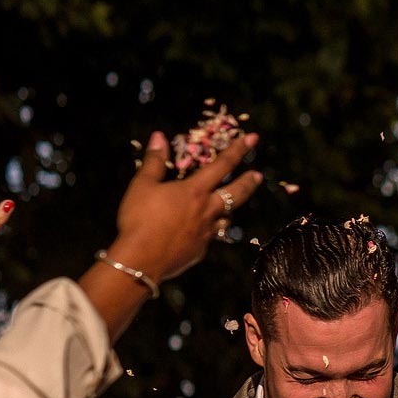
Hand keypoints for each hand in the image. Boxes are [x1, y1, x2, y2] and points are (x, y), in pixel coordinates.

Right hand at [107, 129, 265, 285]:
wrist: (141, 260)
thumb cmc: (139, 219)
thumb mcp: (142, 185)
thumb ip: (154, 161)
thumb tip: (159, 137)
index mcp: (195, 191)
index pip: (222, 165)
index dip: (238, 149)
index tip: (253, 139)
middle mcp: (206, 211)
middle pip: (236, 193)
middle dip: (248, 182)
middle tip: (258, 176)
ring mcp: (206, 233)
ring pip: (226, 218)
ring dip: (229, 210)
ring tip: (229, 206)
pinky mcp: (200, 250)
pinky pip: (211, 236)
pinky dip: (211, 230)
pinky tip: (204, 231)